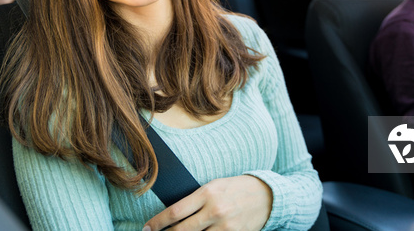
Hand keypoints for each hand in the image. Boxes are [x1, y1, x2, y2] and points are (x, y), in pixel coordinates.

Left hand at [143, 174, 272, 229]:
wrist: (266, 195)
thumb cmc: (235, 188)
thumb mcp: (214, 186)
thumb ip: (195, 200)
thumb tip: (172, 216)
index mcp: (207, 193)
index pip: (175, 212)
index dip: (158, 223)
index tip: (147, 228)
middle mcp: (215, 210)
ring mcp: (225, 226)